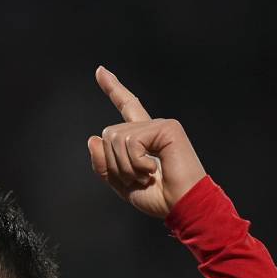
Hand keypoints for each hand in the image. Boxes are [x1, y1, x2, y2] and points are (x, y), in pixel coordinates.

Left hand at [86, 65, 207, 218]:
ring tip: (147, 176)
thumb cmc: (160, 198)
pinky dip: (137, 163)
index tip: (100, 71)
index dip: (112, 89)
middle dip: (115, 164)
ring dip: (126, 167)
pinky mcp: (167, 128)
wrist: (183, 206)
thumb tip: (93, 138)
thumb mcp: (122, 183)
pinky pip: (132, 142)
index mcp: (143, 137)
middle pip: (108, 134)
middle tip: (139, 179)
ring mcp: (160, 125)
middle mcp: (151, 127)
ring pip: (116, 138)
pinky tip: (155, 170)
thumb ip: (104, 164)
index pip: (125, 108)